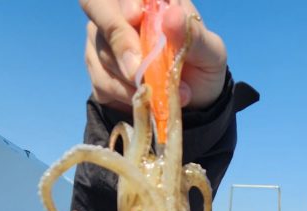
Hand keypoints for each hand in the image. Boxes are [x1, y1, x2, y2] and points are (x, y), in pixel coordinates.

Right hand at [80, 0, 226, 112]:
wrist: (194, 104)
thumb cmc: (202, 68)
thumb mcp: (211, 53)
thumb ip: (193, 36)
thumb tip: (172, 16)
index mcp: (150, 0)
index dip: (125, 2)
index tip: (136, 18)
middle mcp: (120, 12)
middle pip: (95, 8)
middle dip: (118, 41)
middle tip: (138, 71)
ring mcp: (104, 39)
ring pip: (102, 52)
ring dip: (132, 79)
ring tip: (162, 92)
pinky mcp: (98, 71)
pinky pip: (101, 81)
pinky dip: (126, 96)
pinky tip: (146, 99)